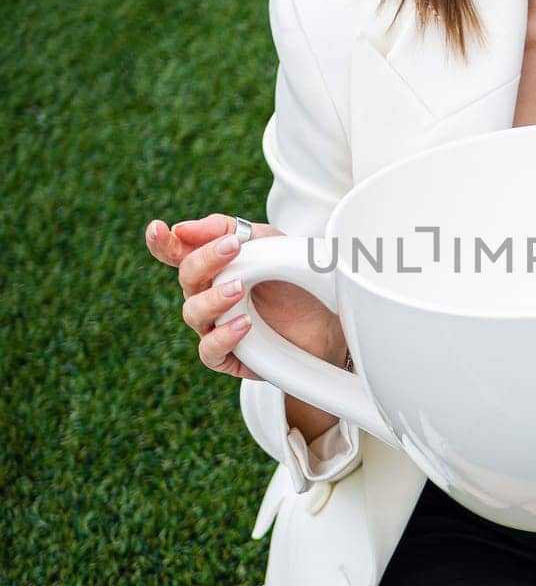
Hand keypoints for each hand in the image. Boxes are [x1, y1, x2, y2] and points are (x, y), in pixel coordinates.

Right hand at [145, 213, 344, 382]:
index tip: (157, 228)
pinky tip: (245, 324)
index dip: (161, 243)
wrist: (328, 319)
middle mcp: (206, 297)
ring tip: (240, 288)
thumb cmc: (293, 279)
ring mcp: (214, 327)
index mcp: (211, 267)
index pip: (177, 253)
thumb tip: (183, 228)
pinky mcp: (229, 357)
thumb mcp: (266, 242)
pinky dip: (223, 336)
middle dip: (206, 260)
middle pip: (187, 278)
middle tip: (234, 249)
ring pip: (193, 313)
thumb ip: (226, 229)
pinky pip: (210, 350)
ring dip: (214, 298)